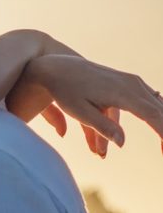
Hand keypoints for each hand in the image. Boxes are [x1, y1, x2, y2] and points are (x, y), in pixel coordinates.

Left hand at [25, 54, 162, 156]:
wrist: (60, 68)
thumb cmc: (66, 92)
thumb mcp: (80, 112)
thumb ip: (101, 127)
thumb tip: (121, 143)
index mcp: (122, 92)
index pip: (151, 115)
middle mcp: (132, 84)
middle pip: (159, 110)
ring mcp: (133, 81)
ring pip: (157, 103)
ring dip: (161, 123)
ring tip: (162, 144)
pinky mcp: (130, 81)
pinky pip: (151, 98)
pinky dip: (156, 113)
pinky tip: (159, 123)